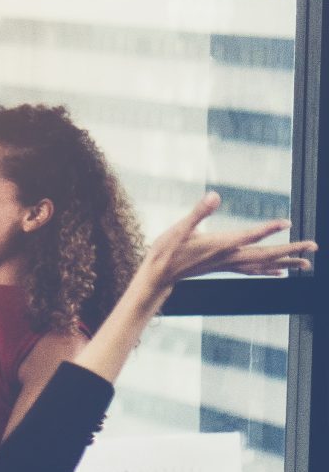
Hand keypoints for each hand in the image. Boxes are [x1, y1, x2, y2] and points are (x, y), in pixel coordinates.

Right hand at [134, 193, 316, 293]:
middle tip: (313, 247)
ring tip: (306, 263)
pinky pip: (253, 270)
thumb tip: (214, 196)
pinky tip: (280, 272)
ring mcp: (227, 264)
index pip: (249, 236)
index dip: (268, 229)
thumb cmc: (165, 251)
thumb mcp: (178, 229)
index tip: (287, 223)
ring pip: (263, 264)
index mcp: (219, 245)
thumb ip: (198, 212)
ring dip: (286, 262)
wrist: (158, 275)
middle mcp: (228, 257)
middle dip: (290, 250)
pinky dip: (269, 270)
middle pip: (265, 254)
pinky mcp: (224, 267)